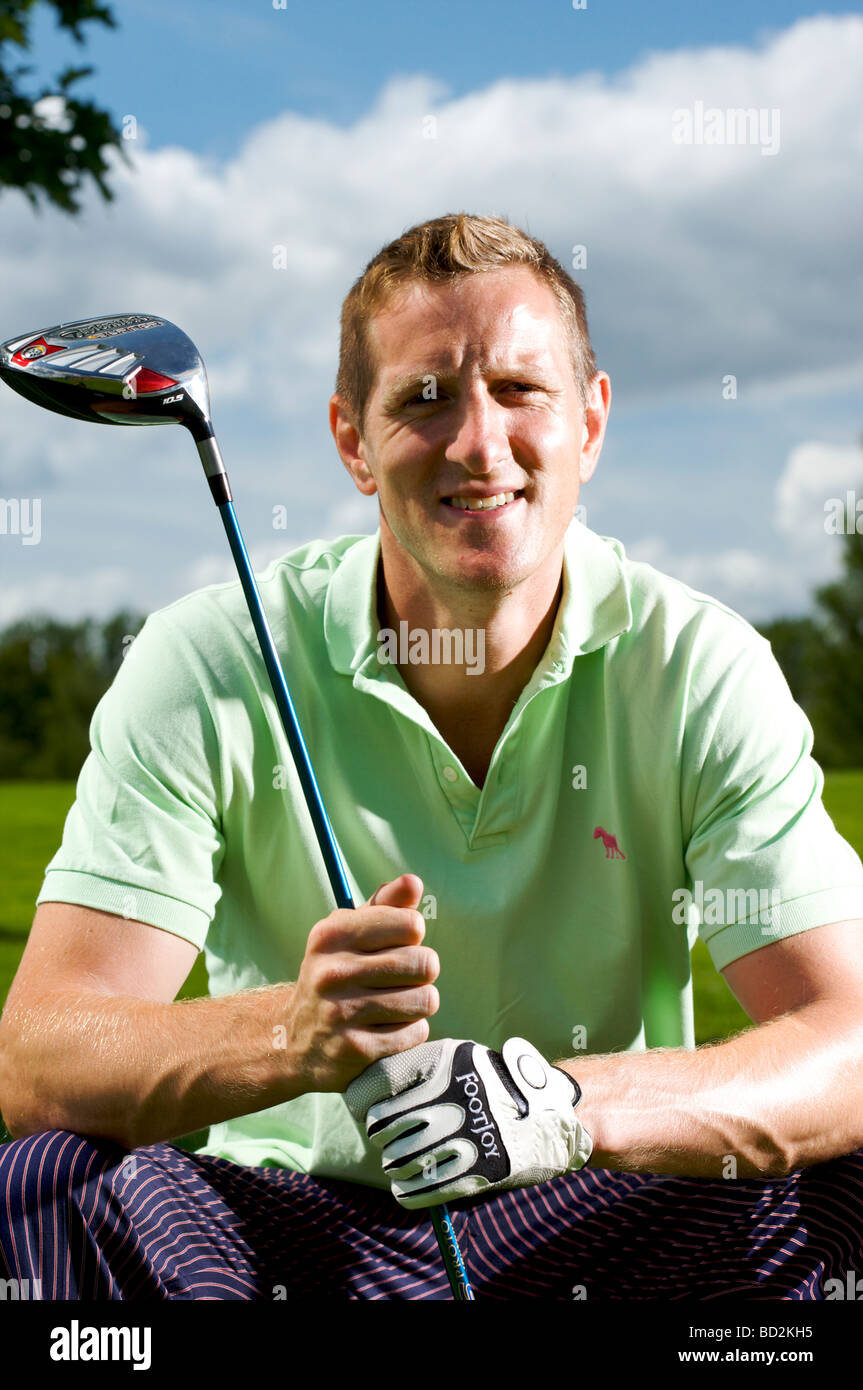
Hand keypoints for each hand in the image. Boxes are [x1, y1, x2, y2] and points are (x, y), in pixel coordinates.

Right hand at [284, 874, 438, 1093]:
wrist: (293, 1041)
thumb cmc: (336, 976)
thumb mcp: (349, 935)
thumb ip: (385, 905)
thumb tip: (413, 882)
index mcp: (332, 934)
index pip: (411, 924)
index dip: (412, 936)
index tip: (397, 945)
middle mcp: (333, 972)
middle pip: (424, 963)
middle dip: (422, 972)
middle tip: (402, 979)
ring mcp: (342, 1013)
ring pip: (425, 1000)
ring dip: (419, 1004)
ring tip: (397, 1004)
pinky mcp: (355, 1050)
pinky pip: (415, 1033)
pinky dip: (410, 1032)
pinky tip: (388, 1030)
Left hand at [345, 1036, 592, 1208]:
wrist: (547, 1116)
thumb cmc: (488, 1085)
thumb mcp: (456, 1060)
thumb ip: (413, 1072)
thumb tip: (360, 1098)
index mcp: (445, 1061)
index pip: (377, 1083)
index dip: (361, 1102)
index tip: (364, 1110)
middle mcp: (453, 1096)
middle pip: (383, 1126)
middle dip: (381, 1136)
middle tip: (389, 1137)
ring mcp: (466, 1135)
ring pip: (397, 1161)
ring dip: (396, 1165)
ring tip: (406, 1159)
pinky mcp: (477, 1172)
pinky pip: (418, 1190)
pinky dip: (408, 1191)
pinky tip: (413, 1183)